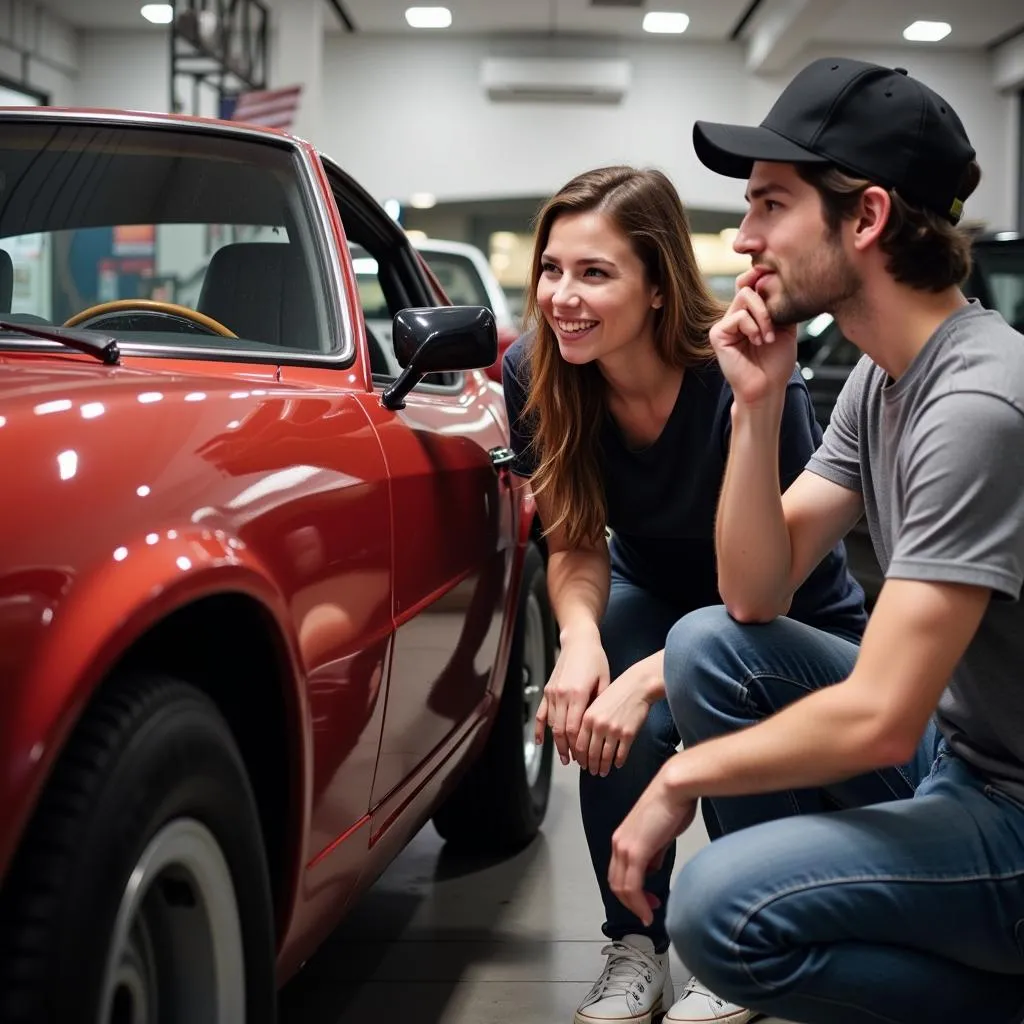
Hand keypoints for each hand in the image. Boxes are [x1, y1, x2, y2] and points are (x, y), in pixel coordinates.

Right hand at [536, 629, 609, 765]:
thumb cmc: (595, 660)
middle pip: (561, 730)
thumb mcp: (604, 681)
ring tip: (565, 757)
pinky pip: (541, 714)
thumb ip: (599, 703)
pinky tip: (541, 742)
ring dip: (557, 743)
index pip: (573, 729)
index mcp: (577, 694)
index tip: (583, 758)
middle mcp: (561, 695)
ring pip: (551, 725)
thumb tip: (598, 726)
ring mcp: (552, 693)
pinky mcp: (548, 690)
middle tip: (575, 763)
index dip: (577, 746)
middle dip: (567, 749)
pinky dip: (539, 729)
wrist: (578, 642)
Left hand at [575, 653, 662, 775]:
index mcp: (587, 718)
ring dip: (603, 767)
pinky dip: (618, 762)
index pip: (579, 745)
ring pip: (605, 757)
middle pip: (591, 754)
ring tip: (603, 771)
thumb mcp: (595, 703)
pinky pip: (621, 754)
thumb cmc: (616, 693)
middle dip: (591, 765)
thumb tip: (582, 742)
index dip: (579, 758)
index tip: (581, 763)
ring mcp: (614, 731)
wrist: (637, 686)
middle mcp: (598, 726)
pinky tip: (617, 764)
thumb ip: (587, 721)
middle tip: (591, 771)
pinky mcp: (628, 734)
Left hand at [609, 767, 696, 925]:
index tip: (645, 901)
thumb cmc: (673, 803)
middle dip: (631, 902)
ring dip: (635, 905)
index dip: (630, 891)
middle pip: (616, 883)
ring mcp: (625, 847)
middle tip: (646, 911)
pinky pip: (632, 885)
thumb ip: (655, 851)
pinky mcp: (636, 850)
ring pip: (621, 887)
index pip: (619, 872)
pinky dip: (638, 902)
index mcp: (624, 837)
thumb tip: (654, 867)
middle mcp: (619, 842)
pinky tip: (648, 911)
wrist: (675, 788)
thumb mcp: (662, 834)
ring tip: (648, 914)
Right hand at [709, 266, 797, 406]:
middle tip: (775, 326)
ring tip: (767, 337)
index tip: (775, 276)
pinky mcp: (718, 335)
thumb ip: (779, 304)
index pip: (750, 284)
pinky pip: (738, 316)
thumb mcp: (785, 327)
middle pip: (748, 287)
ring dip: (763, 316)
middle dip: (767, 303)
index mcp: (749, 314)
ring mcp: (725, 325)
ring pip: (744, 297)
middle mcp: (735, 316)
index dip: (760, 276)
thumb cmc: (776, 363)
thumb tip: (775, 280)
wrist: (768, 387)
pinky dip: (752, 327)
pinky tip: (757, 341)